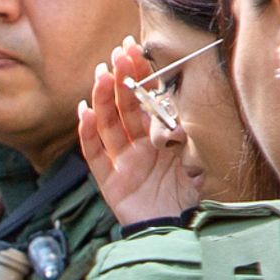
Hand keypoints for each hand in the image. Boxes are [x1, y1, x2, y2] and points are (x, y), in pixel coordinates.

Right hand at [80, 39, 201, 223]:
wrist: (178, 231)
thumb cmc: (187, 197)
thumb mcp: (196, 162)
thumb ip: (185, 139)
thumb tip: (176, 123)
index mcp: (158, 137)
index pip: (146, 100)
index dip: (140, 75)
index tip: (135, 49)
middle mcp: (138, 146)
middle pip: (124, 107)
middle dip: (120, 79)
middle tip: (117, 54)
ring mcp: (122, 162)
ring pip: (108, 125)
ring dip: (102, 99)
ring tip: (100, 75)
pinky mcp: (109, 181)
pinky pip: (95, 154)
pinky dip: (88, 134)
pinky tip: (84, 111)